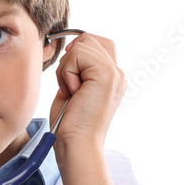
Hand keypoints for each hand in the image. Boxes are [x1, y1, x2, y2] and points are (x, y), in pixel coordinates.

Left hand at [48, 33, 125, 154]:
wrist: (77, 145)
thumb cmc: (70, 125)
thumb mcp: (73, 90)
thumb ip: (77, 69)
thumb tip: (69, 48)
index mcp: (111, 78)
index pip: (99, 43)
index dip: (78, 49)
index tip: (68, 72)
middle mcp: (117, 74)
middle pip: (88, 39)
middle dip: (69, 59)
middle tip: (68, 86)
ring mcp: (114, 73)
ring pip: (81, 45)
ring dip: (66, 69)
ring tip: (71, 92)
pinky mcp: (106, 74)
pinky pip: (77, 54)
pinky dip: (66, 73)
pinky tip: (72, 93)